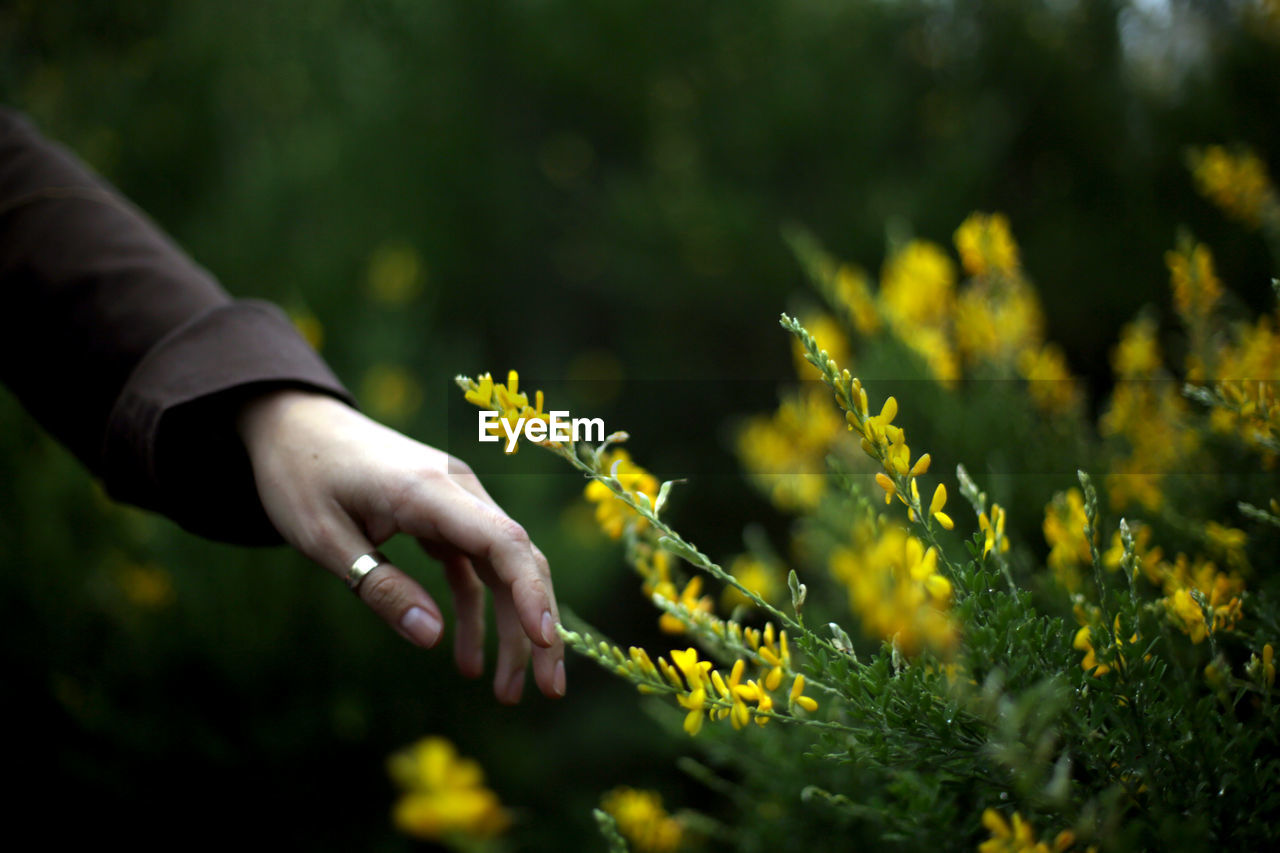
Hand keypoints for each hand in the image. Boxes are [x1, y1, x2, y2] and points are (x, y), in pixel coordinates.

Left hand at [235, 388, 563, 702]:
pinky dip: (476, 612)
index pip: (503, 541)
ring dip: (512, 628)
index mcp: (429, 490)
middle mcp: (458, 491)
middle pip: (518, 560)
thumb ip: (379, 586)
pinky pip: (474, 568)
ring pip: (503, 569)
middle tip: (548, 691)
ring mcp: (456, 502)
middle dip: (539, 625)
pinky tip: (466, 660)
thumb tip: (432, 639)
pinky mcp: (445, 516)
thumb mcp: (323, 538)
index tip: (545, 643)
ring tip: (508, 693)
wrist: (293, 423)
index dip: (531, 592)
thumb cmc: (300, 474)